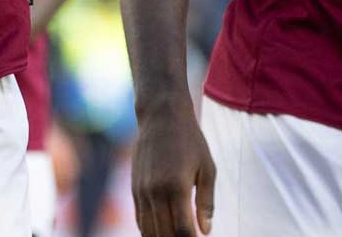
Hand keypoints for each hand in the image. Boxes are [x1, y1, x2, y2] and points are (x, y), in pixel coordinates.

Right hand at [131, 97, 214, 236]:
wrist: (161, 116)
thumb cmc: (189, 140)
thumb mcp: (207, 168)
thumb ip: (206, 202)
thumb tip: (206, 231)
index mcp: (176, 187)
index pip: (183, 230)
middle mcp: (155, 192)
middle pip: (164, 235)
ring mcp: (142, 191)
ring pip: (149, 231)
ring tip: (176, 235)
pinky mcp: (134, 188)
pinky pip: (140, 219)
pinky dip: (150, 231)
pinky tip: (162, 231)